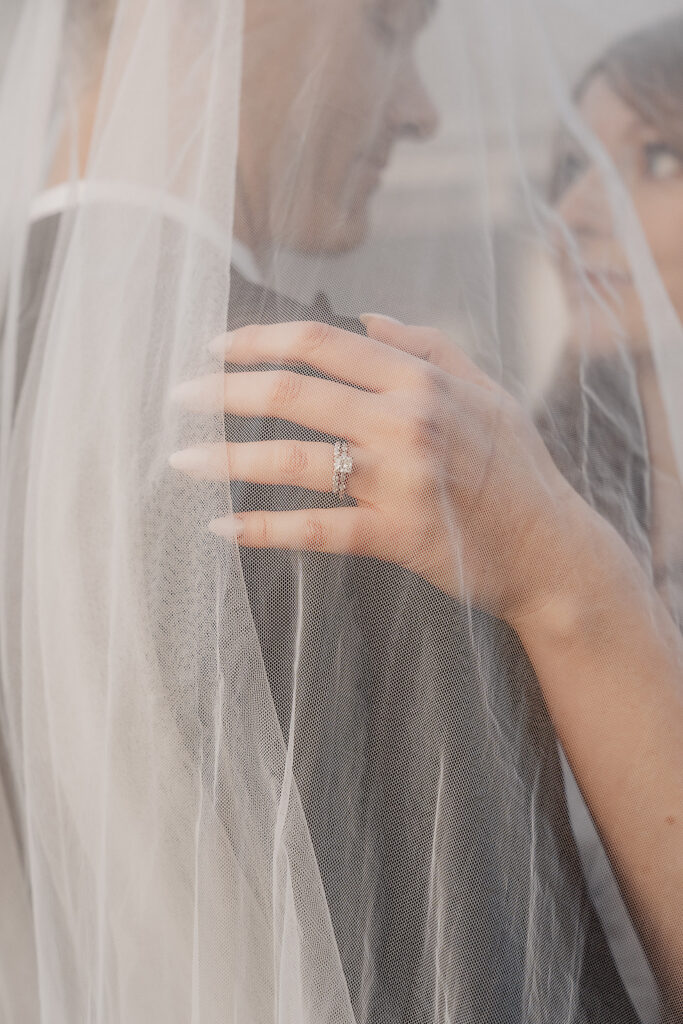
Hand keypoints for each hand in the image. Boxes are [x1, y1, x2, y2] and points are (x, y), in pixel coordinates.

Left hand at [169, 315, 581, 623]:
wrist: (552, 547)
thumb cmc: (517, 466)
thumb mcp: (485, 390)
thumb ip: (428, 346)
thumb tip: (367, 316)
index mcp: (422, 380)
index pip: (321, 343)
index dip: (258, 340)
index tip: (216, 347)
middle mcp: (406, 422)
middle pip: (294, 392)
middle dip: (224, 391)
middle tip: (181, 396)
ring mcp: (399, 481)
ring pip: (292, 460)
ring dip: (226, 457)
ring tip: (182, 458)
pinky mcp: (395, 536)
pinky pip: (315, 529)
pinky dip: (263, 529)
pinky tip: (222, 528)